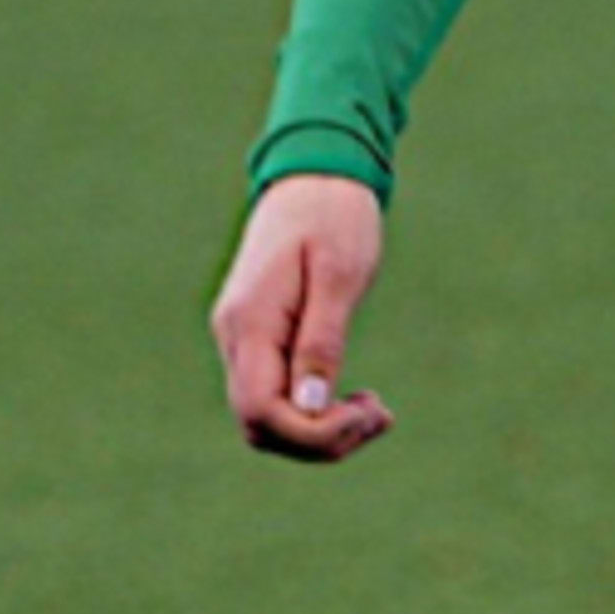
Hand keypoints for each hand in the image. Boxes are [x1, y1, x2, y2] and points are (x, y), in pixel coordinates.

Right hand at [213, 171, 391, 461]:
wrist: (315, 174)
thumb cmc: (334, 215)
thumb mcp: (340, 274)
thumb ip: (322, 340)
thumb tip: (312, 407)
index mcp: (250, 322)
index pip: (261, 411)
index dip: (312, 433)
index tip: (366, 412)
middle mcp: (235, 337)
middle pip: (259, 426)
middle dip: (320, 439)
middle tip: (380, 413)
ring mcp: (241, 340)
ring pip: (266, 419)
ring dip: (320, 431)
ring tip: (374, 409)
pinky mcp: (258, 340)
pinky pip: (276, 398)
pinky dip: (315, 413)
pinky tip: (356, 400)